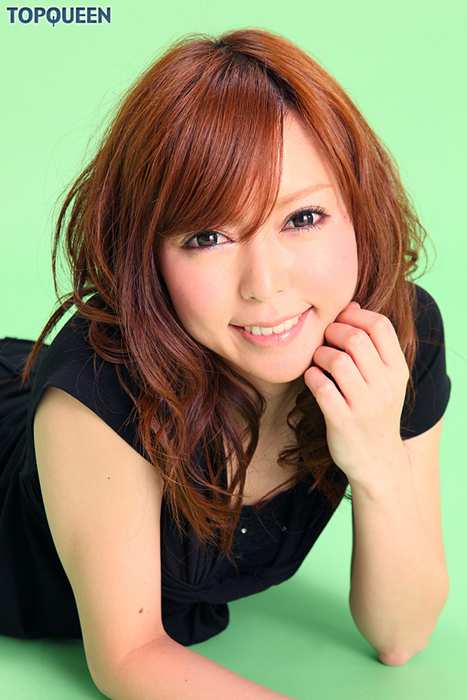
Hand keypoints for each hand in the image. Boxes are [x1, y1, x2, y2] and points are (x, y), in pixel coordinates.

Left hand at [303, 301, 409, 487]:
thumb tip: (352, 306)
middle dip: (333, 332)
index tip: (340, 321)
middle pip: (355, 338)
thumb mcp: (387, 379)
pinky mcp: (342, 421)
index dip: (355, 316)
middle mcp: (384, 386)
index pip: (380, 326)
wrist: (378, 462)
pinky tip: (313, 379)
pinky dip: (311, 376)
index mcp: (398, 370)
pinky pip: (320, 386)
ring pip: (337, 360)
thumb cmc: (375, 411)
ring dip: (320, 354)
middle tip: (324, 341)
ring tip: (318, 361)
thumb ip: (374, 345)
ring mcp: (364, 404)